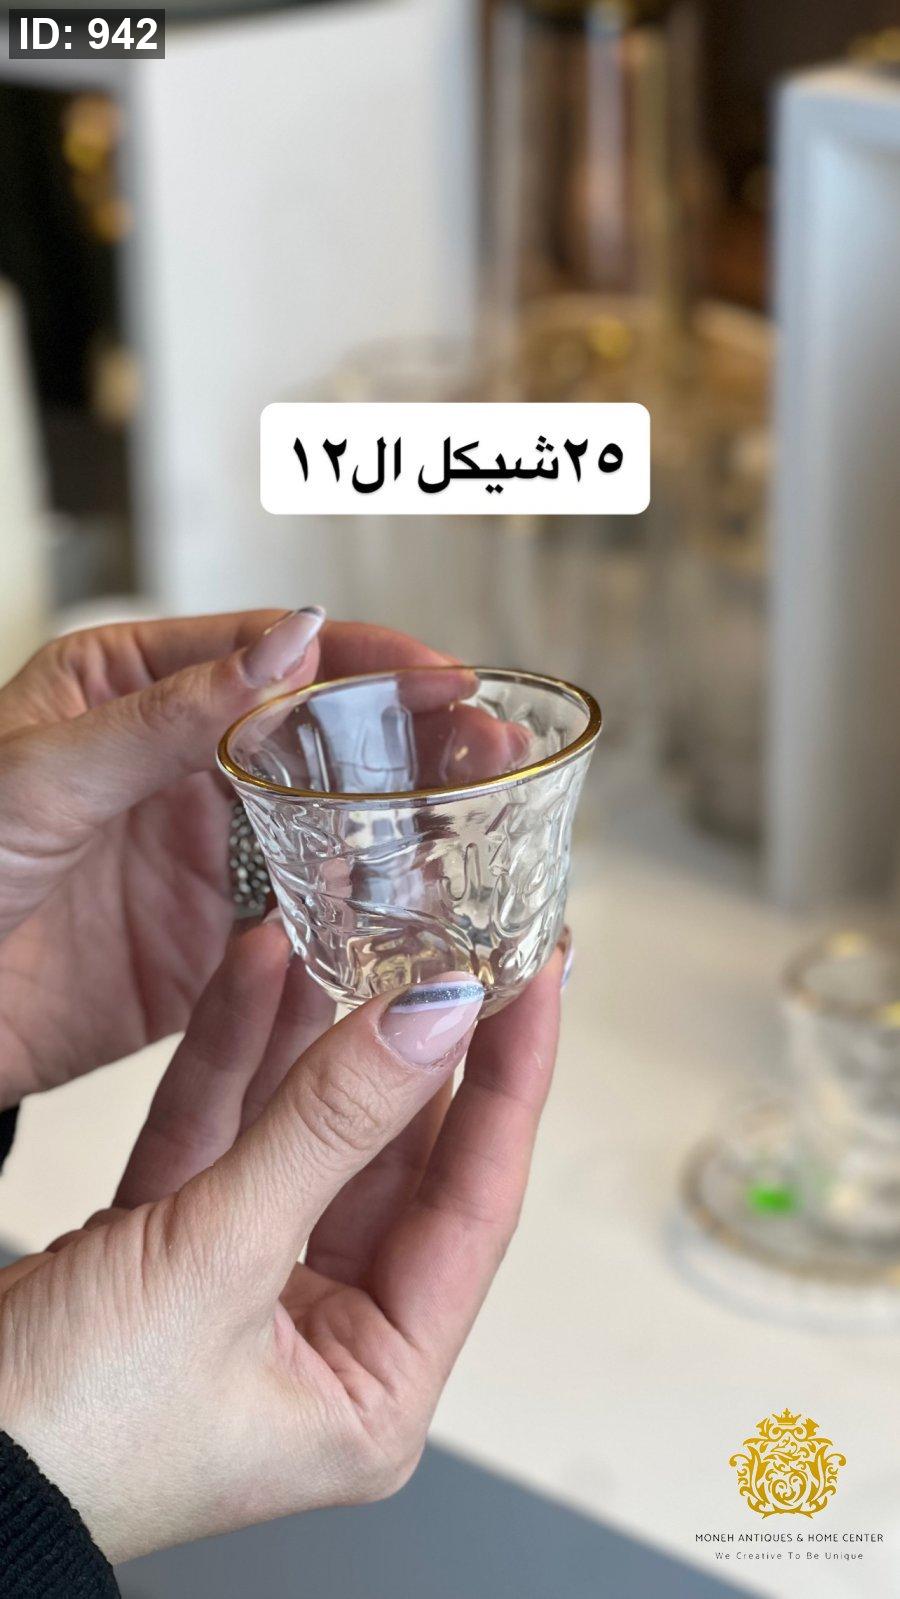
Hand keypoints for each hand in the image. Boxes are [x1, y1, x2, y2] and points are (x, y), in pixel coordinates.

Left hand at [0, 610, 448, 1107]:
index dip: (366, 660)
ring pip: (328, 826)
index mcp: (136, 688)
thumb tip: (290, 642)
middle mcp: (182, 766)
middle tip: (489, 747)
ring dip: (406, 821)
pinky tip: (420, 908)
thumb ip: (171, 714)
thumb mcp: (45, 770)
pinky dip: (365, 915)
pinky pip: (304, 922)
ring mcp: (203, 856)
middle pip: (321, 735)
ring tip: (482, 821)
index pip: (272, 654)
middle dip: (412, 735)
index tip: (445, 677)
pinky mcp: (211, 946)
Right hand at [0, 925, 562, 1561]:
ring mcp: (248, 1291)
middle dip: (415, 1046)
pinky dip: (237, 1055)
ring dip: (321, 1034)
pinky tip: (263, 970)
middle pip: (396, 1161)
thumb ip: (328, 1126)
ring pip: (307, 1133)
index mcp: (372, 1385)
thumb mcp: (217, 1260)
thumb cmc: (65, 1428)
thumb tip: (431, 1023)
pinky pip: (224, 1133)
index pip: (475, 1203)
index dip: (510, 1082)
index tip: (535, 981)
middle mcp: (323, 1340)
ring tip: (361, 930)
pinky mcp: (173, 1250)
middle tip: (456, 944)